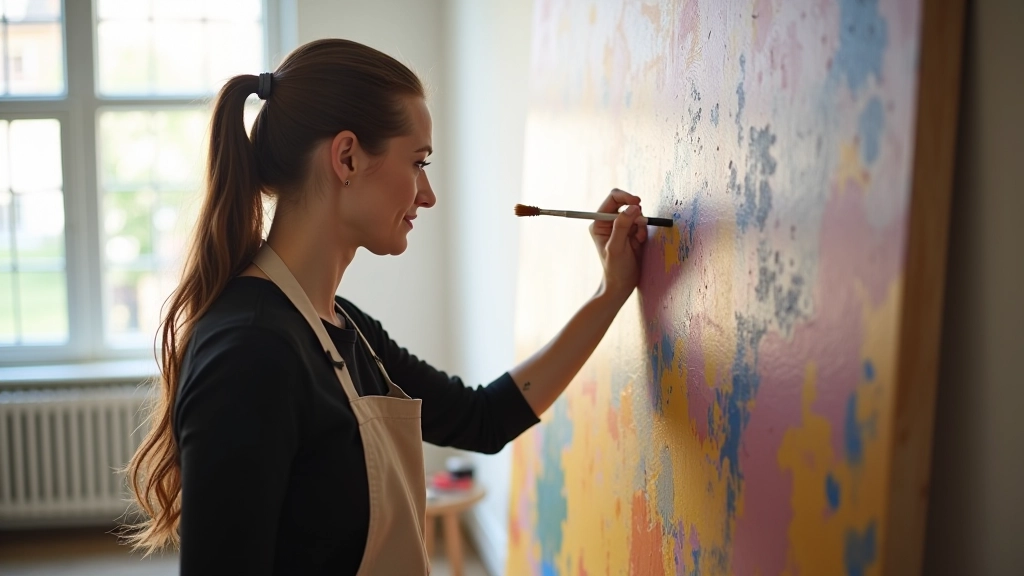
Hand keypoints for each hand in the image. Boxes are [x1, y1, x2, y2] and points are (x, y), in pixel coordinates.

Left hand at [589, 188, 647, 302]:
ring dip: (640, 225)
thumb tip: (632, 207)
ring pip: (636, 214)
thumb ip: (622, 226)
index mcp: (599, 223)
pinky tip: (639, 243)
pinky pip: (641, 224)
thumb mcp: (617, 247)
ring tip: (637, 241)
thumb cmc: (615, 268)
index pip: (612, 199)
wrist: (622, 284)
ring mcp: (620, 227)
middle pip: (626, 204)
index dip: (625, 197)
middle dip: (635, 215)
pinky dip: (643, 231)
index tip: (637, 202)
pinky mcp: (631, 232)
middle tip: (639, 228)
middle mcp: (608, 222)